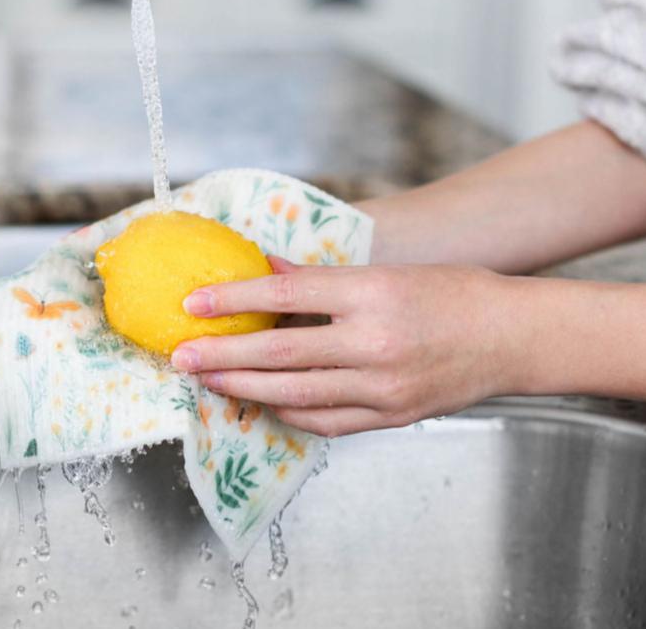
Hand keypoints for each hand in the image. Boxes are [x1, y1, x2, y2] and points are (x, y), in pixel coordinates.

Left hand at [171, 259, 518, 436]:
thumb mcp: (387, 271)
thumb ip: (322, 278)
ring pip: (296, 394)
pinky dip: (287, 413)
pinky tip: (261, 404)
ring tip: (207, 380)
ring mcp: (383, 387)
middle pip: (281, 353)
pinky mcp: (391, 416)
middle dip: (223, 356)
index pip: (286, 296)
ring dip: (243, 388)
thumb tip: (268, 271)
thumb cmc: (452, 293)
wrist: (512, 337)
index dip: (234, 300)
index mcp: (373, 294)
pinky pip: (325, 421)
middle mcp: (375, 343)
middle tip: (181, 356)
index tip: (194, 303)